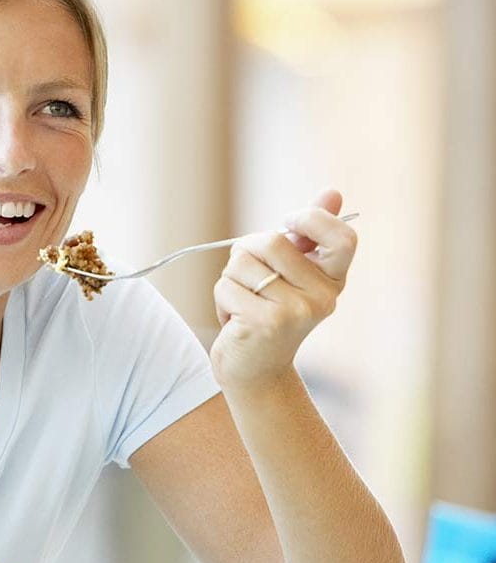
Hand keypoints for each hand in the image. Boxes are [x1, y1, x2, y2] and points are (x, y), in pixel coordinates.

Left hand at [210, 189, 356, 388]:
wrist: (255, 369)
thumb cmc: (270, 313)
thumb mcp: (292, 273)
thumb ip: (308, 235)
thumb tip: (333, 192)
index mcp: (333, 280)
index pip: (342, 236)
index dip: (312, 219)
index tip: (289, 223)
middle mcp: (322, 297)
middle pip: (271, 241)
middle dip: (247, 253)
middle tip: (250, 279)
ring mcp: (295, 312)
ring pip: (242, 262)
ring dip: (231, 279)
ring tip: (244, 303)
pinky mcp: (265, 323)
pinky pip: (225, 286)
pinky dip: (221, 299)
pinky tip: (235, 321)